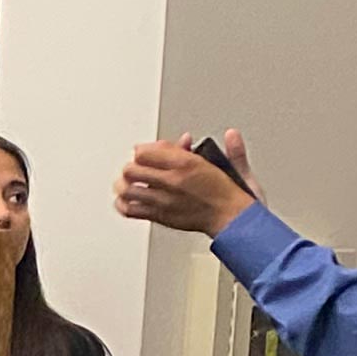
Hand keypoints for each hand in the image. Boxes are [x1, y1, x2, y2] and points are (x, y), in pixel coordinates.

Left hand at [119, 129, 257, 234]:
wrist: (233, 220)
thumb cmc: (231, 196)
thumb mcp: (230, 165)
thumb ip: (227, 148)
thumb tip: (231, 134)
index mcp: (186, 163)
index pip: (144, 151)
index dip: (142, 150)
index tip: (145, 152)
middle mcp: (172, 180)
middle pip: (131, 169)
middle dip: (131, 167)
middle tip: (135, 168)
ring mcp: (164, 200)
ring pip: (128, 189)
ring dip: (124, 185)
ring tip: (126, 183)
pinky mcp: (161, 216)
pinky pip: (131, 210)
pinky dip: (123, 205)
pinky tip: (125, 201)